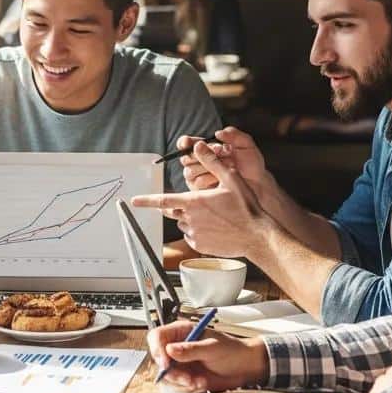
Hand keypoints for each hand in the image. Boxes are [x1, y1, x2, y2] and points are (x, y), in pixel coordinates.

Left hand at [134, 141, 271, 257]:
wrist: (257, 236)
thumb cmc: (245, 207)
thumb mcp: (230, 179)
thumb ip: (211, 162)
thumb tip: (198, 146)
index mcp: (194, 201)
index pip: (163, 200)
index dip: (146, 200)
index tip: (134, 201)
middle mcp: (190, 219)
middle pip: (174, 211)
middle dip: (179, 207)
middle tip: (196, 205)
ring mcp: (194, 234)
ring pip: (183, 224)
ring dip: (190, 219)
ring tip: (213, 216)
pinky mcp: (200, 246)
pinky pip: (192, 237)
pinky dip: (198, 232)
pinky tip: (215, 228)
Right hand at [148, 320, 267, 392]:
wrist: (245, 367)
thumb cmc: (232, 351)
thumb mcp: (212, 348)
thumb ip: (190, 349)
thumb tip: (170, 349)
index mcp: (182, 332)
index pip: (157, 336)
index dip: (157, 349)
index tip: (166, 364)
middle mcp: (178, 346)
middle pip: (159, 359)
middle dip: (173, 373)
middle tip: (188, 378)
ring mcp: (181, 362)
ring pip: (167, 376)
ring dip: (182, 383)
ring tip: (200, 381)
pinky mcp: (185, 376)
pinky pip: (177, 386)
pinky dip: (188, 388)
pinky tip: (202, 383)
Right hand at [180, 127, 266, 191]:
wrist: (257, 183)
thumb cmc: (250, 163)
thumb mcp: (245, 144)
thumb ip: (234, 134)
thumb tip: (218, 133)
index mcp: (204, 148)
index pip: (186, 143)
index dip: (184, 142)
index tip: (189, 142)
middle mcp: (198, 161)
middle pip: (185, 158)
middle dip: (201, 155)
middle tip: (219, 152)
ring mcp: (198, 176)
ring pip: (190, 171)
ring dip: (207, 167)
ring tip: (226, 165)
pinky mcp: (200, 190)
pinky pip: (197, 183)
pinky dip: (209, 179)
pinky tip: (221, 177)